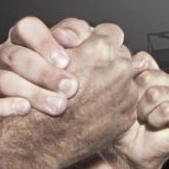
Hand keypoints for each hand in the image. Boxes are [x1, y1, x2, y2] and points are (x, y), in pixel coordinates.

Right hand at [0, 16, 91, 117]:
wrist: (56, 109)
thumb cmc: (67, 72)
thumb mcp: (76, 48)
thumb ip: (75, 34)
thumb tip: (65, 37)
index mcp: (20, 38)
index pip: (25, 28)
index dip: (44, 42)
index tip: (65, 62)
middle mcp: (0, 55)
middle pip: (15, 56)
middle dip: (44, 73)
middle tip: (69, 87)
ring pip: (1, 80)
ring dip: (31, 92)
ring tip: (57, 105)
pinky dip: (4, 108)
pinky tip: (25, 110)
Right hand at [48, 22, 141, 159]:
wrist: (42, 138)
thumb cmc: (42, 97)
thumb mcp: (53, 57)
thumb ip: (77, 40)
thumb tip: (89, 30)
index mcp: (100, 49)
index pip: (112, 32)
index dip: (100, 39)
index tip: (93, 49)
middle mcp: (119, 69)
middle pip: (122, 55)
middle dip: (109, 62)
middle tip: (90, 73)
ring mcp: (126, 95)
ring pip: (125, 79)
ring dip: (113, 83)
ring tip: (90, 93)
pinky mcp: (127, 116)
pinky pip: (126, 102)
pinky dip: (114, 103)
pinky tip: (94, 109)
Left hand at [111, 53, 168, 168]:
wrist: (130, 152)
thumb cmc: (124, 125)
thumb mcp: (119, 95)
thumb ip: (126, 73)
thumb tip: (131, 57)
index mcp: (155, 74)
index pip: (144, 61)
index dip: (131, 81)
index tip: (126, 97)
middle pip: (148, 77)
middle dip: (136, 98)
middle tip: (136, 112)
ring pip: (157, 93)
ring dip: (145, 111)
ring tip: (144, 119)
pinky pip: (168, 108)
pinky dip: (156, 119)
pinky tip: (155, 125)